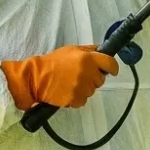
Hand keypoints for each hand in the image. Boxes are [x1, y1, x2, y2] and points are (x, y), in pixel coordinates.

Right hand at [1, 45, 118, 111]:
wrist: (36, 78)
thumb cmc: (53, 62)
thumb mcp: (71, 50)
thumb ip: (89, 50)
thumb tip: (104, 50)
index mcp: (88, 59)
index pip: (110, 64)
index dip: (113, 68)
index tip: (111, 70)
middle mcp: (88, 73)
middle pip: (101, 79)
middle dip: (93, 78)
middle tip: (80, 75)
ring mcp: (82, 88)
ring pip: (92, 90)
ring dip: (85, 88)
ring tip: (70, 83)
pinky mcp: (75, 99)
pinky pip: (83, 100)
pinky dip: (77, 97)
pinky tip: (67, 91)